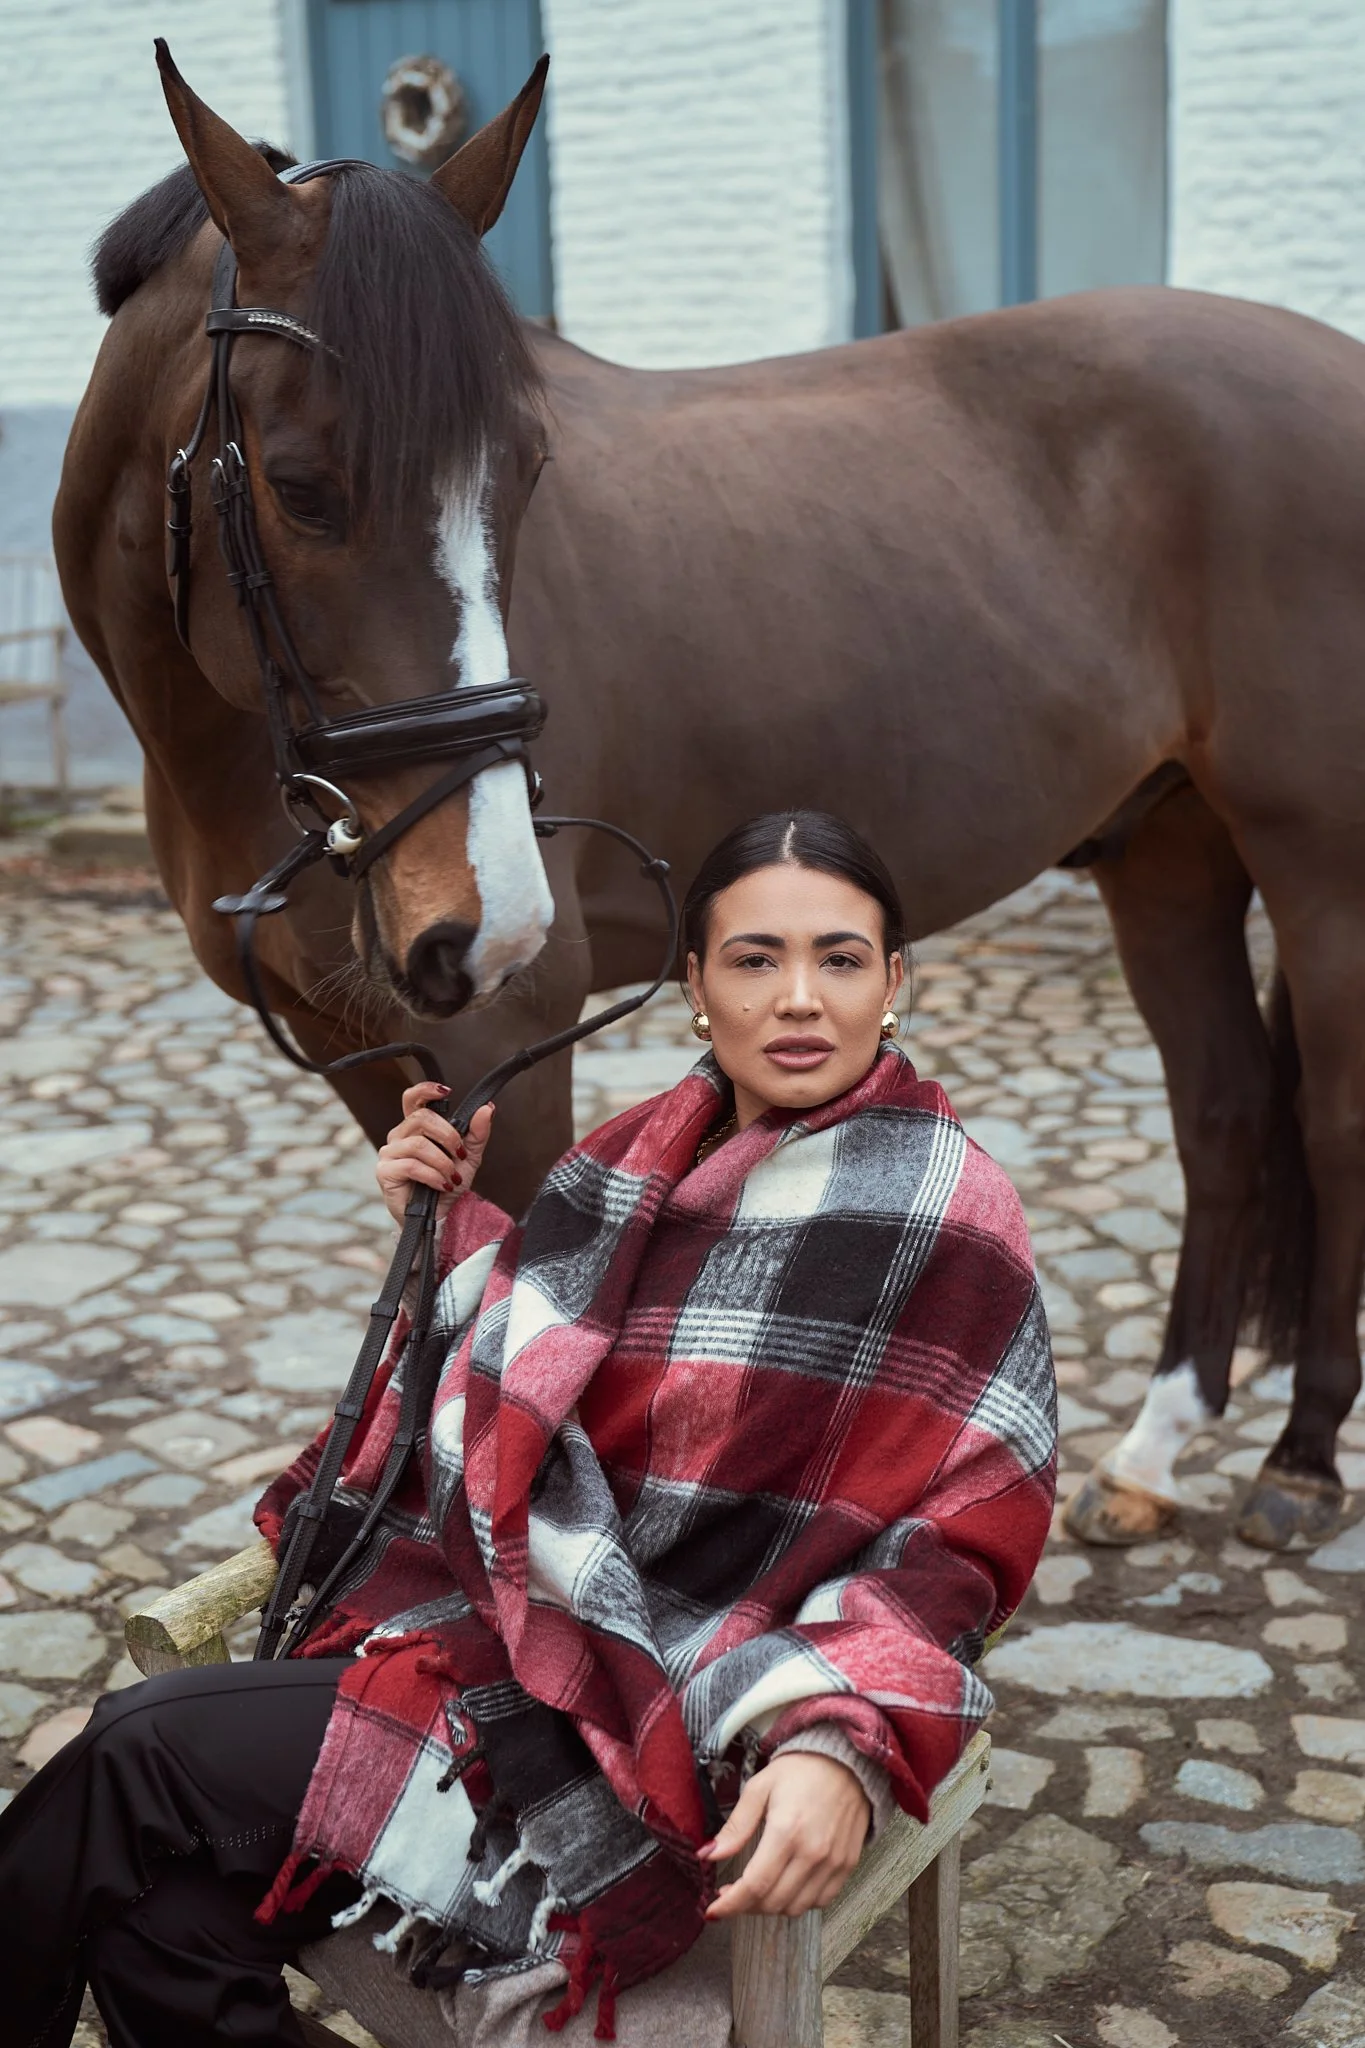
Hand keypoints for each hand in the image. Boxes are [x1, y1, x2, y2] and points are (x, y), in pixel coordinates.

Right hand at [375, 1084, 494, 1225]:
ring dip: (442, 1162)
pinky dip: (432, 1175)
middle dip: (448, 1135)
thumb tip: (487, 1108)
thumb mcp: (468, 1158)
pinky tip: (441, 1185)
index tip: (446, 1092)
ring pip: (418, 1144)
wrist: (437, 1216)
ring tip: (451, 1177)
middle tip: (461, 1154)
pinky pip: (411, 1165)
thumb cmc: (447, 1185)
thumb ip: (476, 1133)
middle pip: (421, 1118)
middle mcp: (399, 1135)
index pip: (413, 1098)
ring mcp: (389, 1153)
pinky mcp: (385, 1172)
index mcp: (416, 1127)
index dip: (426, 1090)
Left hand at [699, 1752, 869, 1919]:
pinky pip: (820, 1901)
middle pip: (773, 1902)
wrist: (847, 1761)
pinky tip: (787, 1885)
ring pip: (795, 1908)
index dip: (730, 1904)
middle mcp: (813, 1853)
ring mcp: (833, 1862)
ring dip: (771, 1906)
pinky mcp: (847, 1865)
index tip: (712, 1911)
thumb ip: (736, 1826)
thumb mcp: (760, 1788)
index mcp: (786, 1832)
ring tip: (758, 1888)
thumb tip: (708, 1855)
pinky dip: (799, 1902)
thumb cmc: (800, 1771)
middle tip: (732, 1892)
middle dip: (745, 1905)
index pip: (754, 1885)